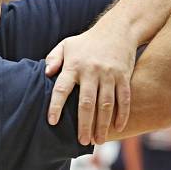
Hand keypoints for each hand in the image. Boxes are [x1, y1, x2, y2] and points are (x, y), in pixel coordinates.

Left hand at [45, 27, 134, 144]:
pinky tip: (118, 127)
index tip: (52, 121)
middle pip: (86, 102)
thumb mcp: (66, 45)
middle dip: (84, 124)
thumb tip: (46, 74)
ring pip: (106, 104)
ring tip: (99, 140)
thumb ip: (53, 59)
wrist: (117, 29)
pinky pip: (124, 98)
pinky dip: (122, 114)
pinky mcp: (124, 76)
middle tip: (82, 141)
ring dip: (103, 124)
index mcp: (73, 65)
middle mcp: (91, 71)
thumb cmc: (86, 42)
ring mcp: (109, 74)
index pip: (61, 89)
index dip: (55, 106)